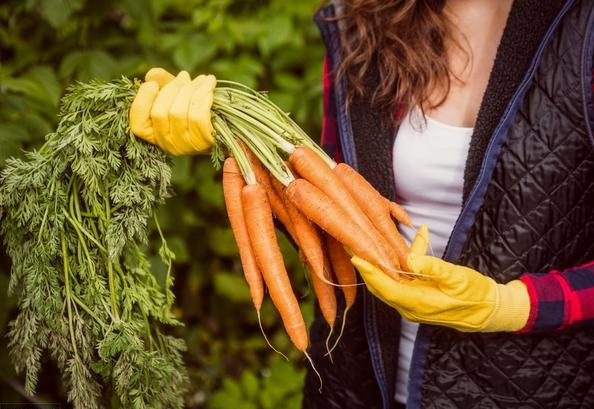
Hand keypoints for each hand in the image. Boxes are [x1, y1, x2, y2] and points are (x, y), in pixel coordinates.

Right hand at [129, 68, 216, 154]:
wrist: (227, 128)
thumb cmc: (196, 111)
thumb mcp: (177, 96)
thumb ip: (163, 84)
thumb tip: (152, 74)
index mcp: (155, 135)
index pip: (138, 125)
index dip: (142, 102)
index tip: (152, 84)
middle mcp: (167, 144)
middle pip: (159, 113)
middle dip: (172, 89)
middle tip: (184, 76)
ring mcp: (186, 146)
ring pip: (179, 112)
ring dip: (191, 89)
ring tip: (202, 79)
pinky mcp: (204, 143)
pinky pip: (198, 116)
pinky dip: (203, 96)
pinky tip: (210, 85)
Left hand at [351, 228, 529, 331]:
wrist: (489, 311)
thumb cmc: (476, 294)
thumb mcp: (458, 278)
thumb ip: (434, 268)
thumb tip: (411, 259)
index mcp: (419, 303)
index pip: (386, 287)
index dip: (370, 272)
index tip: (356, 257)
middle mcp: (410, 307)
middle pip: (381, 287)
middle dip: (367, 267)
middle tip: (353, 246)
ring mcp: (413, 305)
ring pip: (388, 284)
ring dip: (379, 265)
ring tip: (367, 245)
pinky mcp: (417, 299)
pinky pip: (401, 282)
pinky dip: (399, 264)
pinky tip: (412, 243)